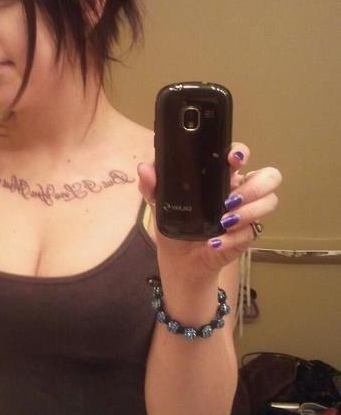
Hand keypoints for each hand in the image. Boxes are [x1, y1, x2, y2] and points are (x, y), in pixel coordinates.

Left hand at [137, 143, 281, 282]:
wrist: (180, 260)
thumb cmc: (176, 225)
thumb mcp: (159, 204)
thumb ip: (152, 186)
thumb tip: (145, 169)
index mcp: (219, 177)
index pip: (239, 156)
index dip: (241, 153)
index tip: (232, 160)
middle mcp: (239, 191)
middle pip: (269, 176)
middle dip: (255, 185)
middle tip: (231, 199)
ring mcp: (246, 213)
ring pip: (269, 201)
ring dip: (248, 212)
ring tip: (224, 222)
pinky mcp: (246, 235)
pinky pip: (252, 232)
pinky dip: (233, 239)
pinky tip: (215, 242)